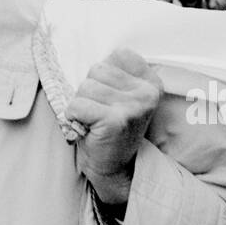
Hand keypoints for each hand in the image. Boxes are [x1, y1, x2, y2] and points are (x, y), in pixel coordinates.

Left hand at [66, 48, 162, 205]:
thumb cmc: (110, 128)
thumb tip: (88, 55)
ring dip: (81, 105)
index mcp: (152, 82)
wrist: (116, 169)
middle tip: (100, 113)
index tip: (111, 99)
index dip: (104, 76)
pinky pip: (76, 105)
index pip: (117, 55)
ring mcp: (133, 106)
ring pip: (85, 87)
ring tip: (94, 121)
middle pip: (97, 69)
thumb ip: (115, 73)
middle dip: (90, 91)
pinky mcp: (115, 120)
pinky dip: (73, 117)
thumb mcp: (121, 95)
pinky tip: (87, 129)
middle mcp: (147, 93)